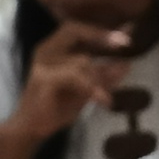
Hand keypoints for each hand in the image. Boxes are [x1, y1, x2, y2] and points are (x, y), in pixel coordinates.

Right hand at [9, 18, 141, 150]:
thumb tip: (126, 63)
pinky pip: (74, 76)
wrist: (31, 129)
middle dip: (100, 35)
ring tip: (106, 95)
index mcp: (54, 49)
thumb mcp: (85, 90)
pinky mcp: (43, 79)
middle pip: (73, 30)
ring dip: (98, 77)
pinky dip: (91, 87)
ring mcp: (42, 64)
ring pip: (80, 60)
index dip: (100, 29)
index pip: (76, 29)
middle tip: (124, 43)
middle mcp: (46, 51)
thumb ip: (103, 76)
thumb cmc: (56, 108)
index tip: (126, 32)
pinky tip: (103, 100)